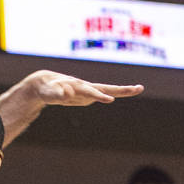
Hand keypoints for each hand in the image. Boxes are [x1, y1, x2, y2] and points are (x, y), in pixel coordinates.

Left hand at [28, 70, 143, 106]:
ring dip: (123, 90)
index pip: (92, 92)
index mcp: (78, 87)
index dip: (100, 96)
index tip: (110, 100)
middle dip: (122, 90)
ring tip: (139, 88)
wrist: (45, 84)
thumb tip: (67, 93)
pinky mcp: (86, 96)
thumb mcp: (50, 94)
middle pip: (107, 88)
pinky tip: (125, 93)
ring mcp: (88, 91)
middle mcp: (86, 87)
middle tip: (139, 88)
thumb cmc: (47, 89)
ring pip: (108, 91)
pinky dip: (113, 94)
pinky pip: (101, 95)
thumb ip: (58, 94)